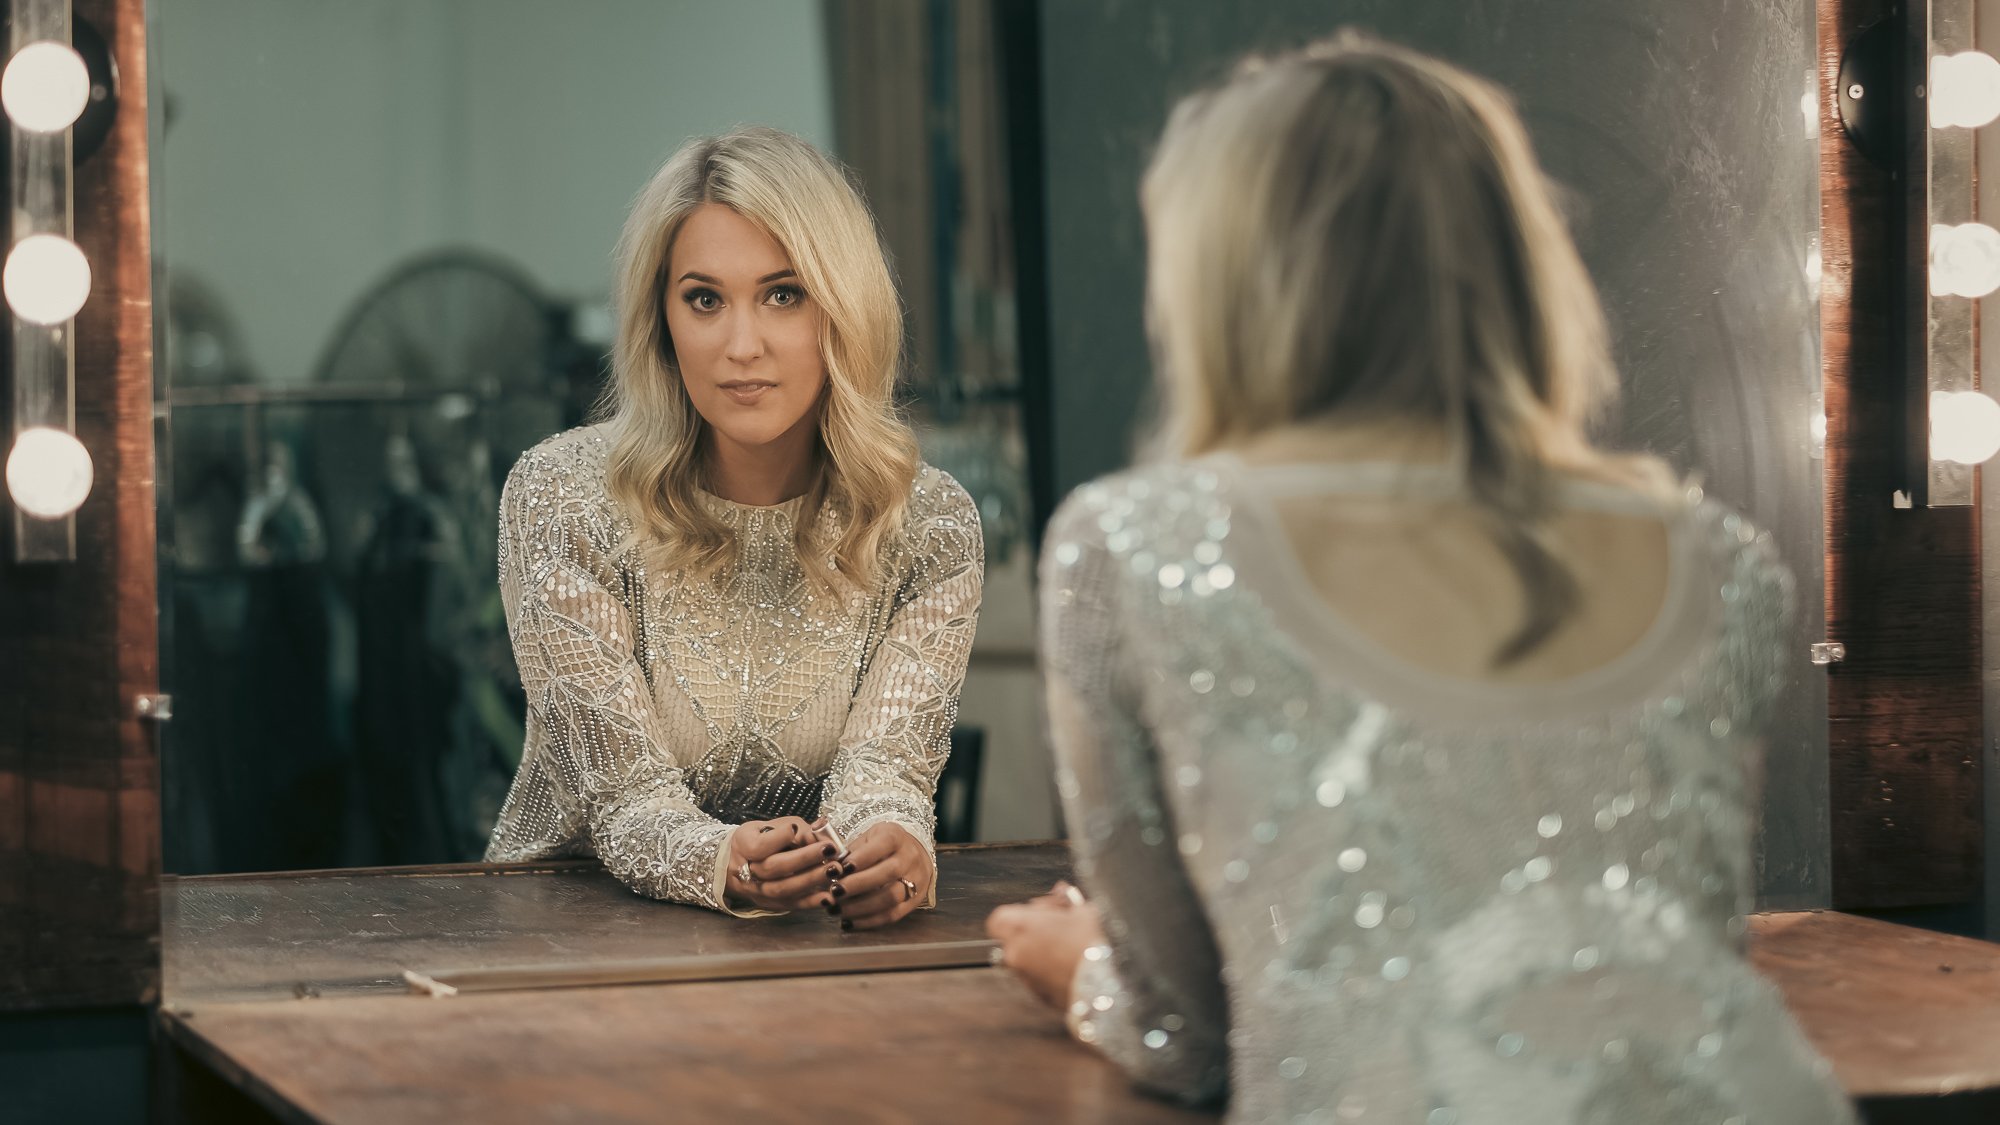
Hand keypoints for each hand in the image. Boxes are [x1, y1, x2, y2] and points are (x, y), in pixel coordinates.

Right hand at [725, 817, 842, 912]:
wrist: (740, 862)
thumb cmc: (763, 838)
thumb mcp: (774, 826)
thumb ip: (797, 829)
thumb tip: (821, 829)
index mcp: (743, 844)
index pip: (758, 846)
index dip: (778, 838)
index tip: (795, 828)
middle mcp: (745, 870)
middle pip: (773, 867)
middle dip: (803, 859)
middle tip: (829, 850)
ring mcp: (756, 890)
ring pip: (782, 889)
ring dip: (810, 880)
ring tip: (834, 870)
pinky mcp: (769, 904)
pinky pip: (790, 904)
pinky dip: (810, 901)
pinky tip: (829, 896)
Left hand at [828, 822, 931, 930]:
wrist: (914, 855)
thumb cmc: (881, 846)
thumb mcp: (868, 838)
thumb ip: (849, 851)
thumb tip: (828, 870)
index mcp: (896, 836)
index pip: (882, 844)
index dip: (861, 858)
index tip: (840, 868)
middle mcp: (909, 857)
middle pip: (888, 872)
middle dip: (858, 884)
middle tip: (834, 892)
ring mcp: (915, 880)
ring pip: (891, 897)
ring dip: (861, 906)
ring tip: (837, 909)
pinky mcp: (914, 901)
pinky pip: (892, 915)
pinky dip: (868, 921)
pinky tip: (848, 921)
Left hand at [986, 882, 1106, 1009]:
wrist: (1107, 986)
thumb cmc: (1094, 944)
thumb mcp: (1083, 909)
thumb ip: (1065, 900)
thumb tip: (1063, 892)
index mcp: (1020, 927)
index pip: (1000, 918)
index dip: (1021, 912)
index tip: (1044, 910)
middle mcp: (1015, 954)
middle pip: (1014, 937)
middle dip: (1035, 930)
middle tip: (1061, 925)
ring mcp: (1025, 978)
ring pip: (1027, 958)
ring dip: (1043, 950)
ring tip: (1072, 945)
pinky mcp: (1039, 996)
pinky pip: (1039, 977)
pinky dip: (1051, 970)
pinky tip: (1073, 964)